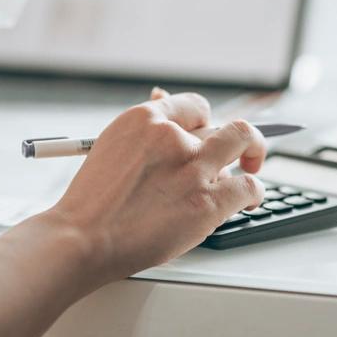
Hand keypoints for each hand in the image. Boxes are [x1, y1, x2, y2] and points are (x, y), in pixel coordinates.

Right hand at [47, 90, 266, 280]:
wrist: (81, 238)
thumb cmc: (92, 201)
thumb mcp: (111, 147)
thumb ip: (144, 129)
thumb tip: (162, 99)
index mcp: (145, 119)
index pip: (195, 107)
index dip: (205, 122)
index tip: (208, 134)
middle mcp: (173, 137)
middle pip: (222, 123)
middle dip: (232, 138)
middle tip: (238, 151)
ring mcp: (193, 168)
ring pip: (243, 141)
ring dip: (250, 155)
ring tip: (249, 168)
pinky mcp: (207, 202)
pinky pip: (249, 185)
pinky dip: (254, 191)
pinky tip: (249, 199)